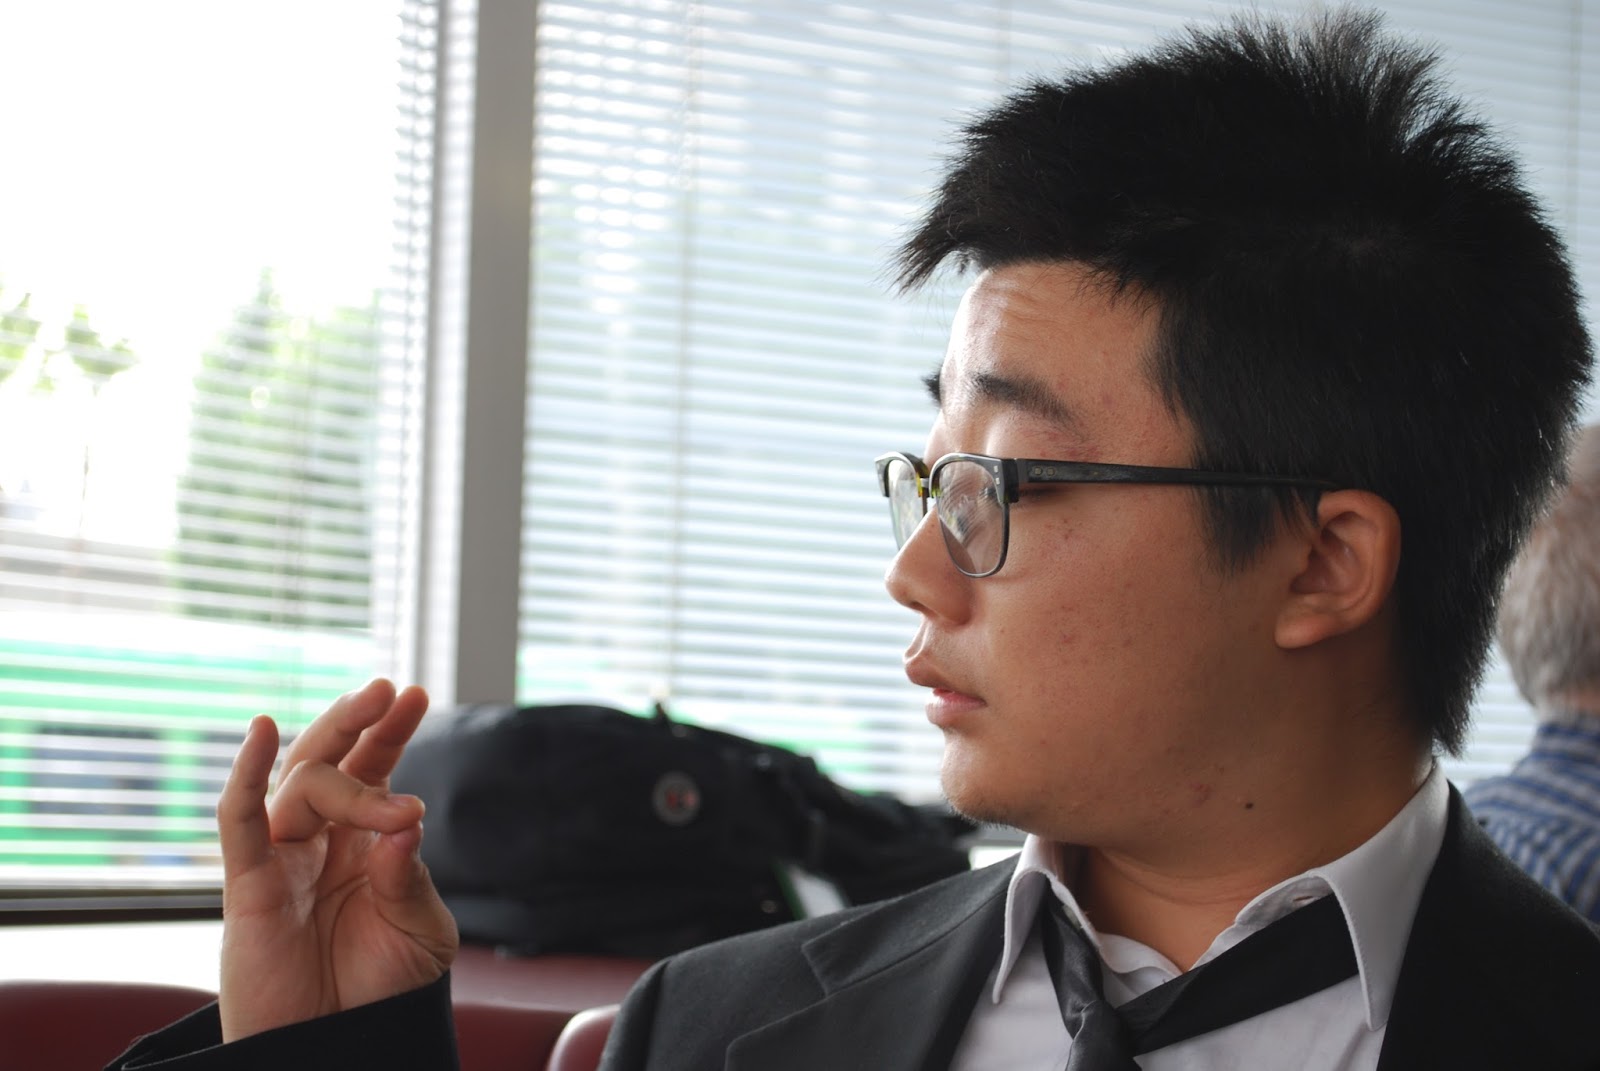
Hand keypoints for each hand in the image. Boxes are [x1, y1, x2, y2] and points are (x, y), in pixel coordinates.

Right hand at [216, 679, 459, 1041]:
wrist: (345, 1049)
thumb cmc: (383, 990)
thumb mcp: (420, 931)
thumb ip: (409, 878)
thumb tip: (404, 820)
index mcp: (365, 840)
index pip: (374, 768)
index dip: (390, 730)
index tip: (415, 693)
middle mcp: (321, 839)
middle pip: (331, 760)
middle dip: (358, 721)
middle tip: (389, 689)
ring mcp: (282, 859)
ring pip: (300, 786)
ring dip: (346, 776)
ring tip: (388, 775)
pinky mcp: (247, 888)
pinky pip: (238, 822)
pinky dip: (244, 776)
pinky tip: (261, 732)